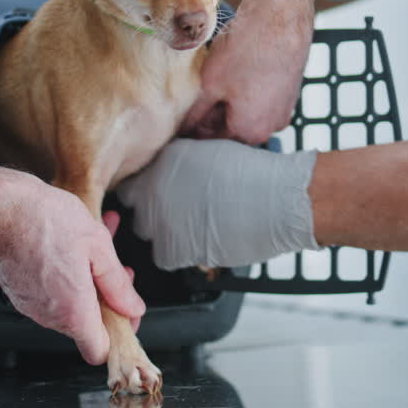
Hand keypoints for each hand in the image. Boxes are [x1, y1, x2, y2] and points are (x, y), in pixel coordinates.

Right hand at [0, 163, 145, 363]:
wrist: (0, 206)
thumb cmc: (45, 220)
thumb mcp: (97, 246)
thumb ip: (117, 284)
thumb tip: (132, 307)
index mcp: (73, 311)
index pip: (98, 351)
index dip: (118, 335)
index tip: (125, 314)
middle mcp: (48, 315)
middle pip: (86, 324)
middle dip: (105, 297)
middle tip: (116, 271)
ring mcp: (30, 305)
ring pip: (68, 305)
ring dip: (86, 282)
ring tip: (95, 248)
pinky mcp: (18, 291)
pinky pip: (49, 293)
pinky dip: (64, 276)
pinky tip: (71, 247)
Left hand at [115, 139, 318, 269]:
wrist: (275, 201)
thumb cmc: (253, 174)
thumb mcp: (208, 151)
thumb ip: (180, 162)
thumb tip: (172, 172)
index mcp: (160, 164)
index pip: (132, 180)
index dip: (145, 188)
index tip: (155, 191)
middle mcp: (152, 192)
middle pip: (136, 209)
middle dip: (153, 211)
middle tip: (178, 209)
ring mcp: (160, 222)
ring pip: (150, 235)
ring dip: (166, 232)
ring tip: (194, 226)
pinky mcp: (174, 251)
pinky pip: (165, 256)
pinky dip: (179, 253)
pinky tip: (199, 242)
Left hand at [181, 0, 316, 143]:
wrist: (281, 14)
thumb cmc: (245, 50)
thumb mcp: (209, 84)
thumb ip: (195, 113)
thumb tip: (184, 129)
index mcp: (250, 131)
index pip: (212, 139)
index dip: (192, 129)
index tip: (179, 120)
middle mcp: (272, 126)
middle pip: (232, 127)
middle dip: (212, 115)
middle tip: (193, 97)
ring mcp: (284, 108)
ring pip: (247, 111)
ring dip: (229, 101)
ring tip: (215, 79)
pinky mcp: (290, 90)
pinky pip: (262, 98)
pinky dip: (247, 90)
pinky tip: (235, 70)